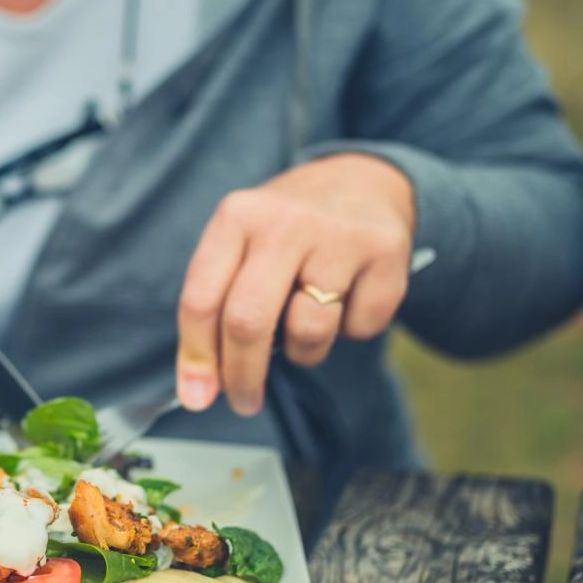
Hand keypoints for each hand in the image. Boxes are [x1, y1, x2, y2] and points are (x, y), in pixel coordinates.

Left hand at [175, 154, 415, 415]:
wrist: (363, 181)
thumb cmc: (287, 229)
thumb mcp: (241, 243)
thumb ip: (216, 305)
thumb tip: (200, 387)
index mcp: (236, 217)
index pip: (200, 300)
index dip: (196, 357)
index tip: (196, 396)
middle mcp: (284, 221)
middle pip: (248, 321)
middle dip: (242, 375)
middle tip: (244, 401)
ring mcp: (339, 235)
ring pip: (308, 333)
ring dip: (303, 351)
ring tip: (304, 326)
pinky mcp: (386, 253)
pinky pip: (360, 328)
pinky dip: (351, 329)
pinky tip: (348, 297)